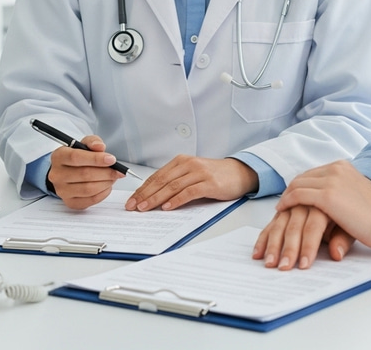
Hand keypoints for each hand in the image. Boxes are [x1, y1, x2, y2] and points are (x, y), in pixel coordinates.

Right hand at [46, 135, 123, 208]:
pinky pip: (90, 200)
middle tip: (118, 170)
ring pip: (88, 189)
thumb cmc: (78, 156)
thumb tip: (100, 147)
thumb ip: (93, 142)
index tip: (112, 159)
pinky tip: (107, 185)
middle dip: (106, 172)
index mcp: (59, 156)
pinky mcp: (70, 202)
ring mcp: (62, 191)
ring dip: (106, 183)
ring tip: (113, 177)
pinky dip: (103, 193)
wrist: (69, 171)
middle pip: (84, 174)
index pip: (76, 157)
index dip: (96, 159)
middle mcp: (57, 175)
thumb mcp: (85, 144)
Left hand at [125, 155, 257, 211]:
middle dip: (145, 195)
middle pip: (162, 181)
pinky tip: (168, 207)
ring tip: (145, 208)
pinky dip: (177, 200)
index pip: (157, 176)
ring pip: (173, 186)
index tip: (131, 200)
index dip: (142, 189)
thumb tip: (154, 196)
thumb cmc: (214, 175)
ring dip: (157, 198)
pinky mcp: (209, 183)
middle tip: (133, 206)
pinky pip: (189, 192)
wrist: (239, 172)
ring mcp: (199, 173)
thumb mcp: (192, 174)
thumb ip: (176, 181)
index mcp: (181, 161)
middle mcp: (189, 164)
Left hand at [253, 161, 370, 269]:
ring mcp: (331, 180)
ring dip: (286, 199)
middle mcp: (335, 168)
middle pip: (302, 177)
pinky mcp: (327, 196)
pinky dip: (287, 203)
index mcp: (342, 166)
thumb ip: (338, 192)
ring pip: (297, 186)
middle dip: (289, 191)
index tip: (290, 197)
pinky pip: (298, 196)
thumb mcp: (355, 194)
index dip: (299, 185)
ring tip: (279, 211)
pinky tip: (282, 212)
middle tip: (281, 205)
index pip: (312, 173)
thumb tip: (323, 200)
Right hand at [253, 205, 354, 269]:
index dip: (307, 245)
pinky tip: (262, 246)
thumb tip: (335, 254)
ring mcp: (303, 195)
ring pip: (283, 216)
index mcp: (330, 197)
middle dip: (287, 245)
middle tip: (282, 266)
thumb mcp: (356, 231)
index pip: (314, 223)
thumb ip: (343, 240)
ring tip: (267, 261)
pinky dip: (269, 232)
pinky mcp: (294, 203)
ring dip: (273, 241)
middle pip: (295, 220)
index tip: (303, 264)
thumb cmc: (363, 220)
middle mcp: (315, 190)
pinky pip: (279, 214)